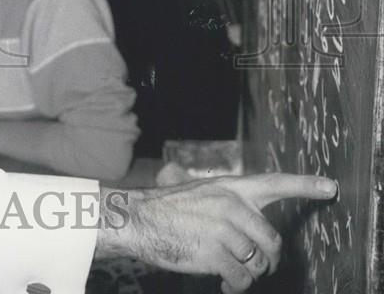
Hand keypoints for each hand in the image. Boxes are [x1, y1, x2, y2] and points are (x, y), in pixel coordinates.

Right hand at [97, 173, 336, 293]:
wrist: (136, 219)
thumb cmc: (164, 209)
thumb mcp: (194, 190)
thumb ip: (218, 199)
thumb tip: (214, 203)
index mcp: (230, 188)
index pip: (274, 183)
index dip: (305, 185)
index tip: (330, 187)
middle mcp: (231, 206)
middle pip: (272, 240)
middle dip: (268, 260)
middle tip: (257, 267)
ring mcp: (224, 229)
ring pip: (258, 263)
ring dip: (250, 274)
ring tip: (233, 275)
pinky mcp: (214, 253)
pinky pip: (241, 278)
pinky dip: (236, 287)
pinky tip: (224, 285)